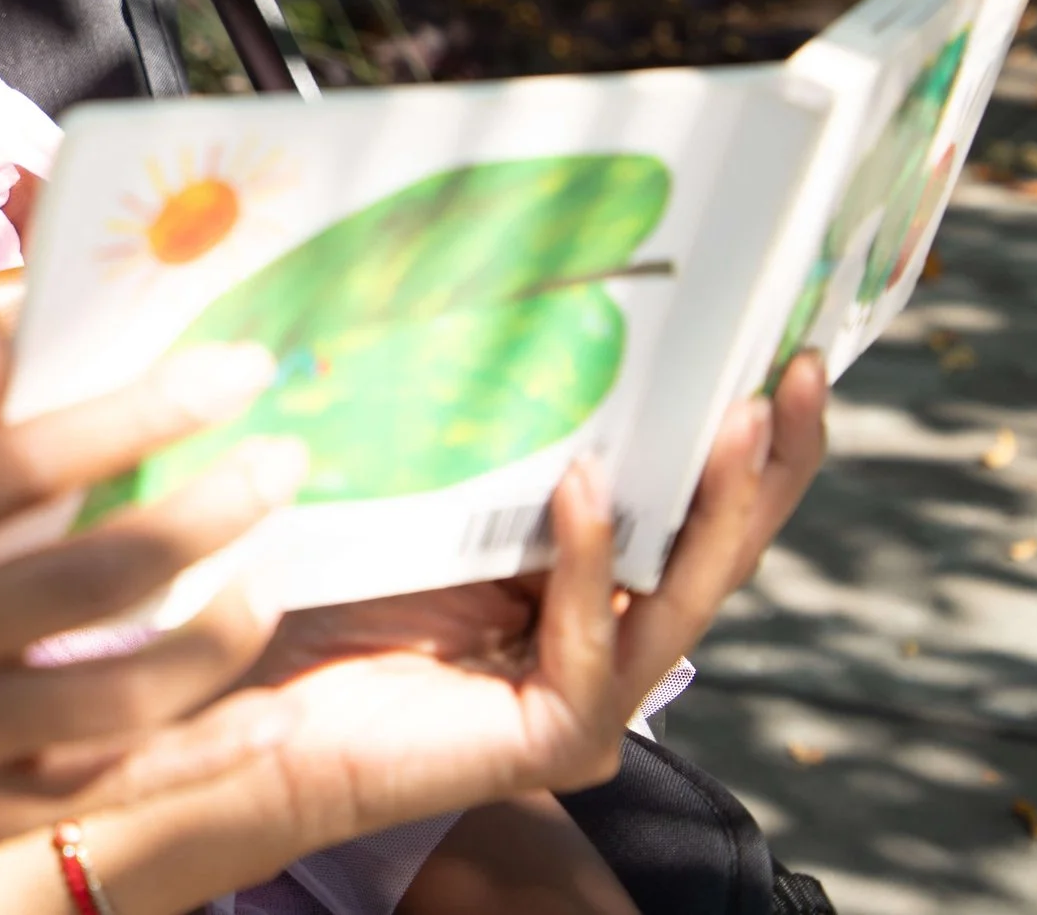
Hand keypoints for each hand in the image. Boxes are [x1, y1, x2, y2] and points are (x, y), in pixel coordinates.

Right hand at [0, 325, 307, 852]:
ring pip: (107, 699)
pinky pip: (110, 790)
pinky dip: (202, 755)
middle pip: (78, 584)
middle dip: (200, 519)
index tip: (235, 371)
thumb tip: (3, 326)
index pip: (12, 464)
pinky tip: (274, 717)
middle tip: (284, 465)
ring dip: (213, 641)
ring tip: (275, 579)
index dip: (130, 415)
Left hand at [97, 350, 832, 865]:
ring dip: (716, 503)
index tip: (777, 339)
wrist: (240, 704)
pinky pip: (591, 636)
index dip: (741, 434)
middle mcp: (603, 640)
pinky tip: (587, 489)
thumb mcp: (422, 492)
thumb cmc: (313, 590)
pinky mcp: (558, 737)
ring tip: (741, 417)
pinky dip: (589, 561)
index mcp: (580, 582)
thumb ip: (484, 437)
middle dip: (767, 461)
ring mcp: (591, 696)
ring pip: (684, 595)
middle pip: (717, 549)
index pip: (686, 506)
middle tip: (796, 370)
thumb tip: (513, 298)